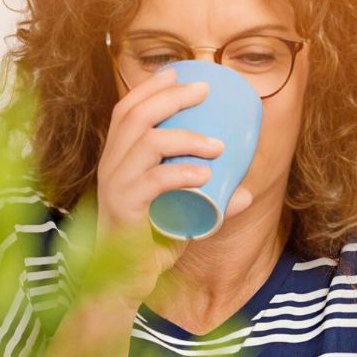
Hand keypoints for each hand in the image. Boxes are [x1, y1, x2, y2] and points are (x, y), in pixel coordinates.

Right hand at [91, 66, 253, 309]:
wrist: (122, 285)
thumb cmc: (147, 246)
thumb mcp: (182, 217)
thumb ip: (209, 204)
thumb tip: (246, 193)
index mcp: (117, 160)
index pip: (126, 110)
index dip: (151, 86)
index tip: (180, 71)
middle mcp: (110, 167)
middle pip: (133, 115)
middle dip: (170, 96)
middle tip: (205, 91)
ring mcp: (114, 187)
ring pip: (145, 143)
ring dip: (186, 137)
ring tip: (219, 146)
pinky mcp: (122, 210)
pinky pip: (152, 182)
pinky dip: (181, 174)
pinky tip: (204, 175)